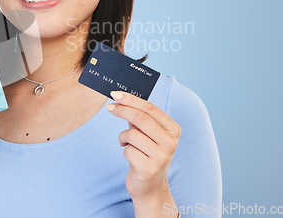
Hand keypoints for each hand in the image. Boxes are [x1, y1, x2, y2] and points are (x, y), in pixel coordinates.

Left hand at [106, 91, 180, 210]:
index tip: (115, 94)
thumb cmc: (146, 154)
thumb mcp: (146, 134)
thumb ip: (138, 118)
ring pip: (132, 134)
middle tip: (109, 108)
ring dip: (123, 137)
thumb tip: (120, 98)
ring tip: (126, 143)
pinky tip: (131, 157)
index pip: (150, 108)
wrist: (150, 187)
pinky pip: (128, 150)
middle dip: (122, 110)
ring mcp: (162, 156)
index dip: (131, 99)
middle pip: (141, 118)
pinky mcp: (150, 168)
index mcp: (173, 129)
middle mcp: (171, 142)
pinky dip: (125, 151)